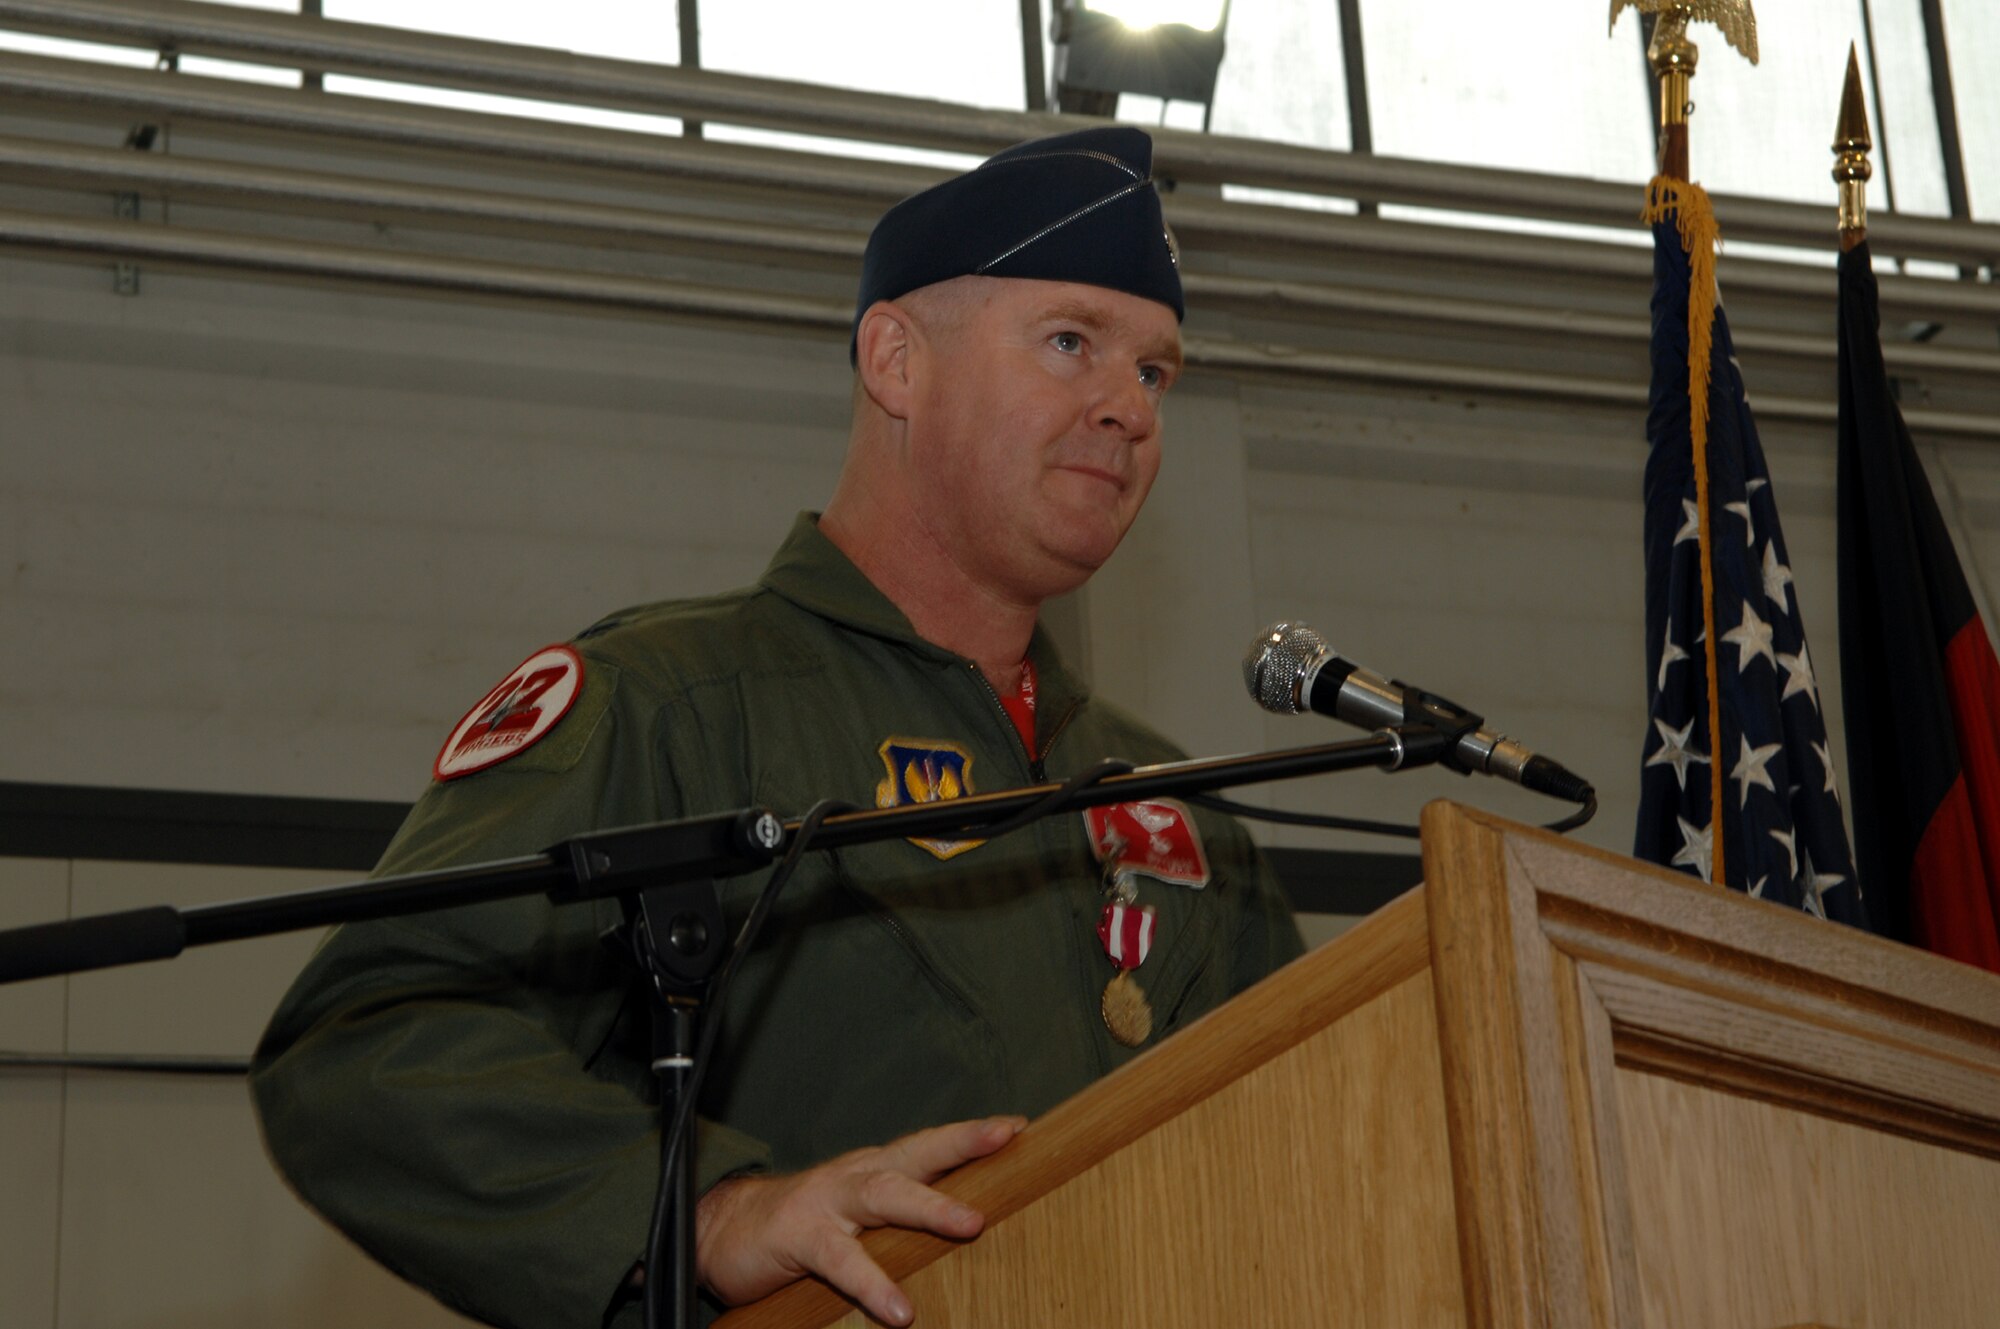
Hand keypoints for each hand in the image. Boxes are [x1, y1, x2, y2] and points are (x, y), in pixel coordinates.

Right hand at [694, 1115, 1026, 1324]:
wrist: (720, 1228)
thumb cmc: (802, 1223)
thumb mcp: (857, 1214)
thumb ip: (901, 1218)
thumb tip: (968, 1227)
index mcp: (875, 1169)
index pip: (930, 1146)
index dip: (972, 1134)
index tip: (1018, 1127)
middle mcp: (857, 1176)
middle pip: (916, 1151)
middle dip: (963, 1142)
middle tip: (1005, 1136)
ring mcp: (829, 1202)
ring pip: (884, 1194)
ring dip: (930, 1206)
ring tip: (970, 1223)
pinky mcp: (802, 1236)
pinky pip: (843, 1260)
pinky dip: (873, 1283)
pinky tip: (900, 1310)